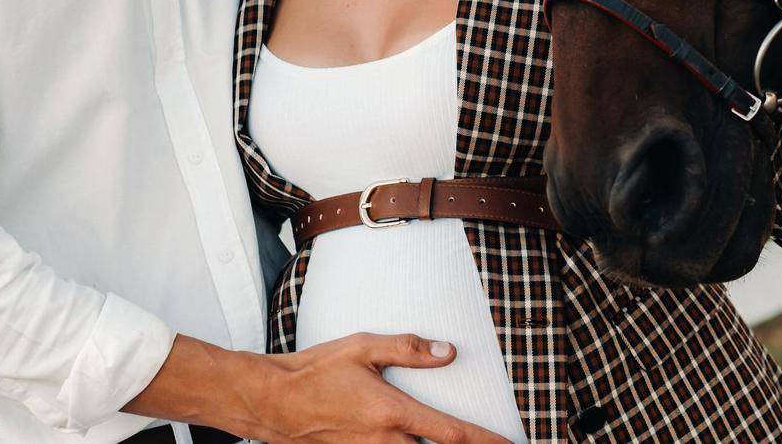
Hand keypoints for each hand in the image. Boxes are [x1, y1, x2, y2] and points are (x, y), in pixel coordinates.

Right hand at [249, 332, 515, 443]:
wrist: (271, 402)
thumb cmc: (316, 370)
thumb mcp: (363, 348)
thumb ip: (407, 349)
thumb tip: (448, 352)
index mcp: (392, 413)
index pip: (451, 433)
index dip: (485, 441)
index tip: (510, 443)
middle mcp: (384, 442)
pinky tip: (413, 443)